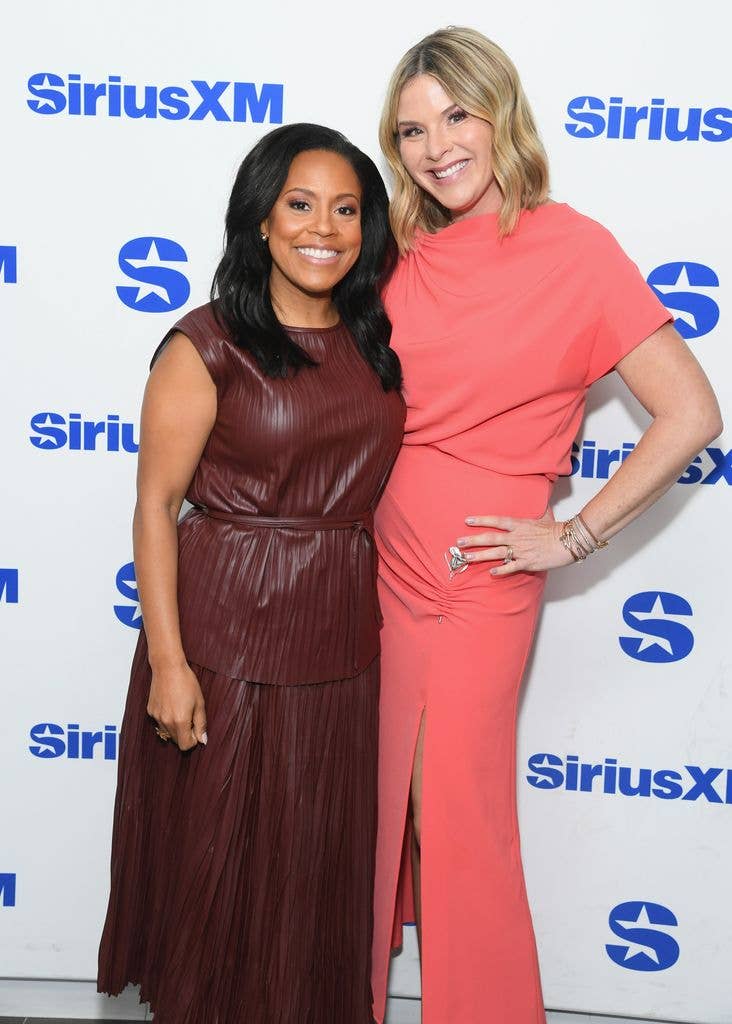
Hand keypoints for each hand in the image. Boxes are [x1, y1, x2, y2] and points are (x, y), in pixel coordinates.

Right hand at [147, 662, 207, 750]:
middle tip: (190, 715)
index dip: (193, 740)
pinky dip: (166, 719)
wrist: (167, 667)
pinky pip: (160, 722)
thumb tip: (203, 740)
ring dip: (175, 727)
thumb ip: (201, 724)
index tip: (196, 728)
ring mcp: (157, 717)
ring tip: (180, 708)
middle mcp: (166, 722)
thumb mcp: (199, 702)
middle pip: (176, 740)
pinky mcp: (150, 711)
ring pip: (167, 732)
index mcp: (180, 721)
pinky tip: (171, 704)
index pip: (185, 746)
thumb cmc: (186, 682)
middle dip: (185, 733)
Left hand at [455, 508, 573, 575]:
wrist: (569, 541)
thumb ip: (537, 508)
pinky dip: (501, 570)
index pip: (497, 521)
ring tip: (466, 557)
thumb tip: (540, 497)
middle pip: (491, 538)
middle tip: (458, 542)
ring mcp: (521, 550)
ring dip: (479, 555)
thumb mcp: (544, 515)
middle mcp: (517, 537)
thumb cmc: (556, 529)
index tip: (467, 520)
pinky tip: (491, 573)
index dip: (481, 520)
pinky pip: (511, 567)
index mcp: (520, 525)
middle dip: (473, 540)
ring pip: (496, 553)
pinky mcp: (528, 562)